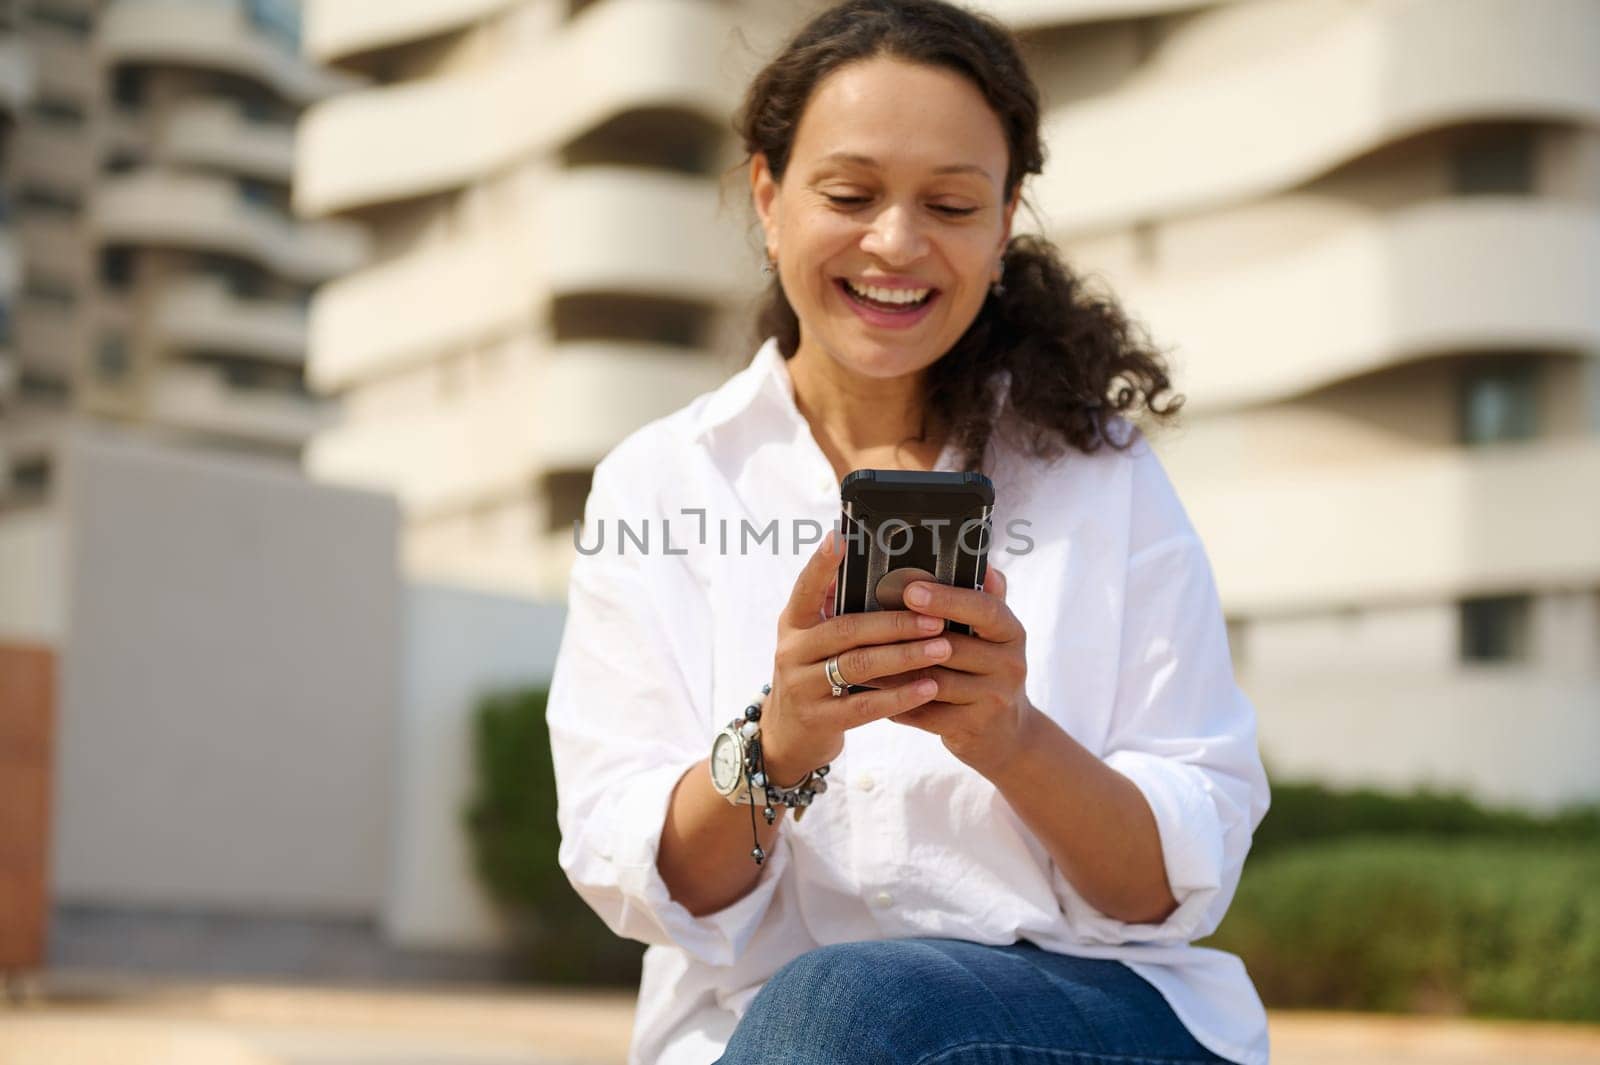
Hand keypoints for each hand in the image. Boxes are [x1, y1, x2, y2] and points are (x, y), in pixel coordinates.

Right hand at [760, 530, 949, 784]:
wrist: (788, 734)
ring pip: (859, 666)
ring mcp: (803, 687)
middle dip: (895, 623)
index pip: (806, 588)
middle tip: (936, 618)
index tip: (841, 538)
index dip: (822, 564)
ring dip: (905, 656)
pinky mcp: (819, 719)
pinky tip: (928, 687)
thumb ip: (838, 610)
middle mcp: (793, 651)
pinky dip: (900, 696)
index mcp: (794, 622)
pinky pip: (864, 706)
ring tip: (942, 649)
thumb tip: (880, 570)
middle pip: (847, 629)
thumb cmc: (815, 674)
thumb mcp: (814, 640)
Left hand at [881, 566, 1035, 778]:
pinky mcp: (972, 728)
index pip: (984, 609)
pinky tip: (873, 693)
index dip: (947, 599)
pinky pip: (926, 713)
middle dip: (907, 636)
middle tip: (866, 622)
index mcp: (1011, 632)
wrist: (1007, 735)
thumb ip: (985, 599)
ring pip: (933, 681)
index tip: (911, 590)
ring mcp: (993, 698)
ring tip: (858, 655)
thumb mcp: (994, 636)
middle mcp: (1010, 664)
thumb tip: (980, 562)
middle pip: (952, 646)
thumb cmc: (987, 671)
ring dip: (893, 670)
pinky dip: (897, 702)